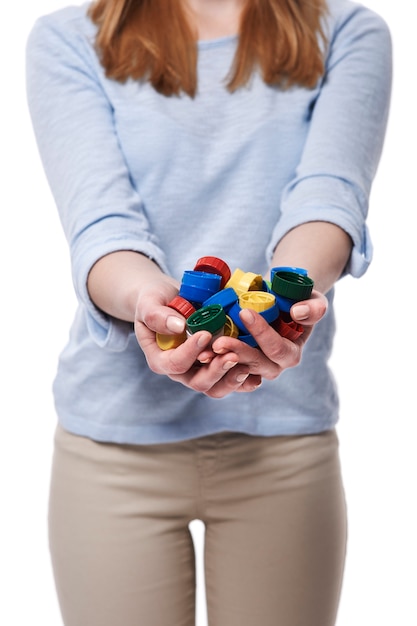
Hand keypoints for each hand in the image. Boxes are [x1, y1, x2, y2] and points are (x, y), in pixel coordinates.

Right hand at [134, 279, 260, 397]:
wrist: (166, 300)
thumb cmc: (154, 300)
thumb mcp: (149, 303)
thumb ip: (158, 315)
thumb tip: (178, 326)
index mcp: (161, 359)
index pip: (176, 364)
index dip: (190, 353)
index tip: (205, 334)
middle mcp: (181, 371)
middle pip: (199, 382)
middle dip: (217, 371)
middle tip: (232, 356)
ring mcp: (199, 371)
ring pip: (216, 387)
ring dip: (232, 379)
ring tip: (246, 366)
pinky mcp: (215, 366)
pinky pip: (229, 380)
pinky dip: (243, 380)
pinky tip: (256, 374)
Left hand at [205, 289, 327, 383]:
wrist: (280, 307)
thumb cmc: (298, 302)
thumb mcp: (313, 300)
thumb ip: (313, 308)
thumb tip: (297, 312)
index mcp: (291, 354)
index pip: (277, 348)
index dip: (262, 332)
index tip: (245, 312)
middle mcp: (272, 366)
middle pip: (255, 364)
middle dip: (237, 352)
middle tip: (218, 342)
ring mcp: (253, 370)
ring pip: (236, 372)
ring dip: (220, 363)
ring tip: (205, 352)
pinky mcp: (236, 368)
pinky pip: (225, 373)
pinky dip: (213, 365)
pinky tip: (201, 356)